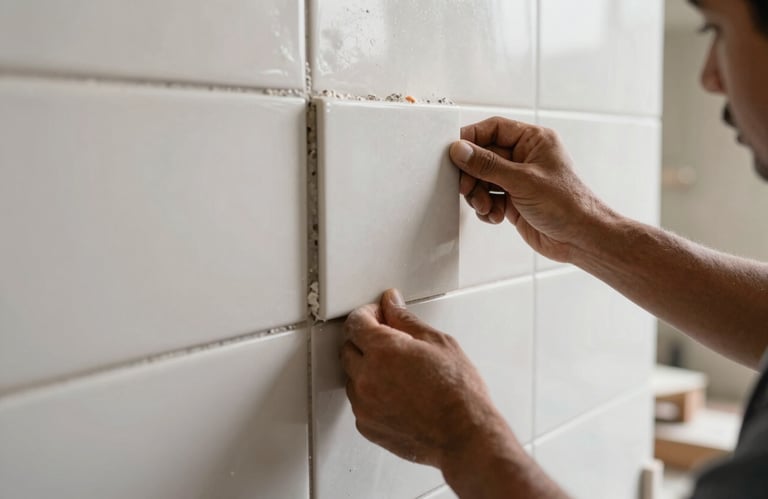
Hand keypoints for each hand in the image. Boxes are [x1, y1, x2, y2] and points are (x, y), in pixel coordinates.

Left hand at [340, 289, 509, 468]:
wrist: (464, 435)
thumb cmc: (458, 393)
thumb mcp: (438, 343)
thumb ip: (406, 320)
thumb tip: (391, 304)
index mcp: (383, 350)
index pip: (356, 322)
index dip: (367, 314)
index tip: (378, 315)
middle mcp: (366, 377)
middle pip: (348, 347)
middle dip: (364, 340)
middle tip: (390, 341)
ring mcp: (364, 404)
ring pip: (352, 376)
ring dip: (366, 368)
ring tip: (398, 373)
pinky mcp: (367, 426)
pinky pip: (359, 402)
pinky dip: (371, 394)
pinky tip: (397, 394)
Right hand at [449, 117, 614, 262]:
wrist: (580, 239)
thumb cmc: (567, 205)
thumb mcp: (522, 180)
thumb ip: (487, 165)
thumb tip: (461, 150)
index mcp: (534, 141)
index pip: (493, 129)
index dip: (471, 139)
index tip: (454, 153)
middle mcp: (525, 157)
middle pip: (483, 156)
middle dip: (473, 175)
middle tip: (467, 188)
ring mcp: (519, 179)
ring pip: (483, 179)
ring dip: (479, 195)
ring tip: (487, 206)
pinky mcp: (514, 200)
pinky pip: (488, 198)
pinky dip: (487, 208)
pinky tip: (496, 216)